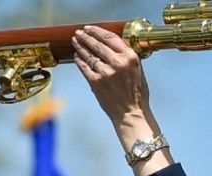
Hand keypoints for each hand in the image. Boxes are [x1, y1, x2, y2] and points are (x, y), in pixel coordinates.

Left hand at [73, 25, 170, 175]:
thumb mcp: (137, 69)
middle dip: (85, 37)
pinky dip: (79, 60)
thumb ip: (126, 56)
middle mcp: (118, 62)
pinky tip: (76, 56)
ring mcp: (105, 72)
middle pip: (97, 44)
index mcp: (130, 56)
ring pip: (88, 55)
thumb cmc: (135, 91)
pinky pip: (84, 67)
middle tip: (78, 33)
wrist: (130, 112)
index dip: (97, 31)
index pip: (110, 37)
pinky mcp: (96, 82)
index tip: (89, 28)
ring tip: (75, 42)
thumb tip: (110, 44)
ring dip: (80, 47)